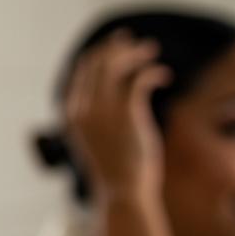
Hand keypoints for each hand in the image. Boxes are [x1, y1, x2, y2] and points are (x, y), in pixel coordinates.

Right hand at [64, 29, 172, 202]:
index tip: (117, 50)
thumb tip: (113, 103)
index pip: (82, 72)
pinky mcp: (126, 112)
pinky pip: (139, 79)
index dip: (100, 56)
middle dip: (116, 48)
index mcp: (71, 114)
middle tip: (136, 43)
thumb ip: (96, 119)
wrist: (122, 192)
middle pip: (97, 63)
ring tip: (151, 51)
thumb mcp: (96, 142)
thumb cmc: (114, 171)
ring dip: (134, 54)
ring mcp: (102, 110)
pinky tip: (164, 75)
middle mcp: (82, 108)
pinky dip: (152, 72)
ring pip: (116, 66)